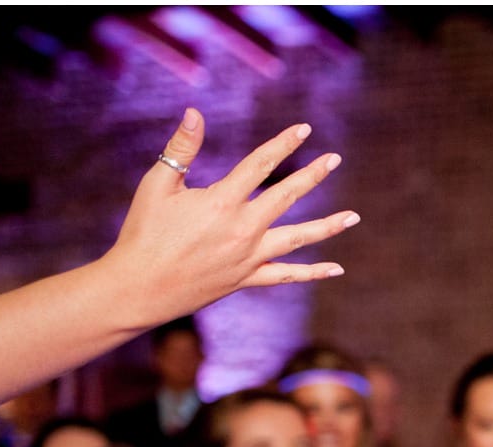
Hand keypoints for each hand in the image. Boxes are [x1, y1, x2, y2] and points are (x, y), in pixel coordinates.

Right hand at [102, 108, 357, 328]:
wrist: (139, 288)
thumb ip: (181, 149)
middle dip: (312, 175)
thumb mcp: (157, 185)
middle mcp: (243, 229)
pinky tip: (337, 268)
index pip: (260, 165)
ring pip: (298, 238)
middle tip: (334, 159)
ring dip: (328, 226)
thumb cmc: (143, 232)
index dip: (283, 145)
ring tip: (353, 217)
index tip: (304, 130)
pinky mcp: (246, 279)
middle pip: (287, 197)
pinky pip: (287, 275)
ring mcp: (248, 257)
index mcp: (222, 202)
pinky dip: (313, 272)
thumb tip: (195, 113)